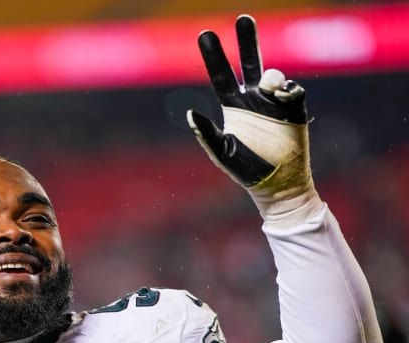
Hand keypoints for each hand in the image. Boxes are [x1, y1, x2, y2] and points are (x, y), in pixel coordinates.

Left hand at [187, 15, 321, 226]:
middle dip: (247, 40)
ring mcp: (274, 102)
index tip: (206, 34)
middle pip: (249, 62)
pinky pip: (292, 89)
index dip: (214, 55)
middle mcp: (252, 99)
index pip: (221, 74)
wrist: (278, 184)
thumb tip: (190, 113)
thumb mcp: (222, 153)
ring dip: (270, 76)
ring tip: (268, 88)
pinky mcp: (294, 109)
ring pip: (272, 74)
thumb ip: (206, 134)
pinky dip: (287, 89)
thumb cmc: (247, 171)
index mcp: (232, 106)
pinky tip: (282, 97)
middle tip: (244, 18)